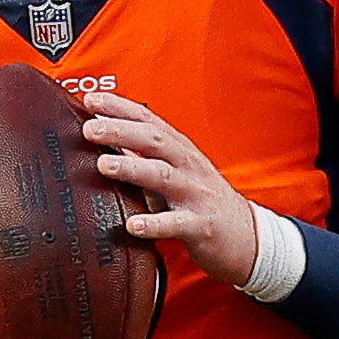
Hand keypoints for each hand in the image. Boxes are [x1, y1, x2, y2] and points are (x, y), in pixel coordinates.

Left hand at [84, 91, 261, 287]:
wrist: (248, 237)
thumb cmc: (202, 202)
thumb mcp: (174, 173)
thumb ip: (141, 158)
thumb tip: (104, 141)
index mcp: (180, 151)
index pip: (149, 121)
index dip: (121, 108)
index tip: (91, 100)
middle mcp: (188, 167)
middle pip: (154, 141)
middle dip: (121, 131)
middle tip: (90, 128)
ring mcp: (195, 195)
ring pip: (163, 176)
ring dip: (132, 169)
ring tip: (104, 165)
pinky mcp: (201, 225)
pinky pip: (176, 224)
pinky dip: (154, 224)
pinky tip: (133, 226)